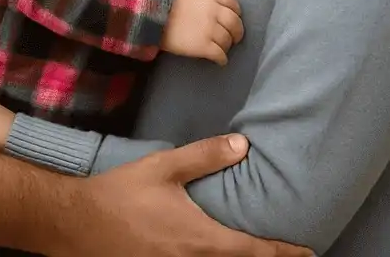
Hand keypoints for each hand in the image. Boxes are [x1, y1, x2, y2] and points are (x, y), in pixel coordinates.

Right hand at [57, 134, 311, 256]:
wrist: (79, 224)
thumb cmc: (122, 193)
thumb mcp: (163, 168)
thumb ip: (204, 156)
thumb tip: (243, 145)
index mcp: (201, 239)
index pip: (255, 252)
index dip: (284, 253)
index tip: (309, 251)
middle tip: (293, 254)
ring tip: (262, 253)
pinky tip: (218, 254)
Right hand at [163, 0, 244, 65]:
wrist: (155, 20)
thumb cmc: (172, 8)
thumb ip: (209, 1)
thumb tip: (224, 12)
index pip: (233, 2)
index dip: (236, 12)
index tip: (234, 18)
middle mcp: (213, 11)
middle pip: (235, 23)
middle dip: (237, 33)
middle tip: (234, 38)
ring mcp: (209, 29)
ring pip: (228, 41)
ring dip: (227, 46)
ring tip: (221, 49)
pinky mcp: (204, 46)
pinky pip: (220, 55)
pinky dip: (222, 59)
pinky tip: (219, 60)